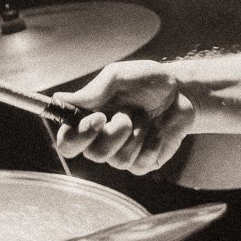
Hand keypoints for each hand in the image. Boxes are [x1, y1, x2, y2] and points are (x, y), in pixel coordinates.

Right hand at [53, 61, 195, 174]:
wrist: (182, 91)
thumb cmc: (147, 81)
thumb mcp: (119, 77)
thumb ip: (93, 91)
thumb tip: (58, 99)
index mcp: (89, 118)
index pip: (68, 141)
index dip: (77, 136)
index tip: (98, 117)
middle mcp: (102, 139)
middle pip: (92, 154)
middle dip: (113, 135)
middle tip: (127, 116)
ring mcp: (123, 153)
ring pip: (119, 160)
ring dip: (137, 134)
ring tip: (146, 116)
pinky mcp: (143, 162)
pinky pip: (141, 163)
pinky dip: (153, 142)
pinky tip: (159, 129)